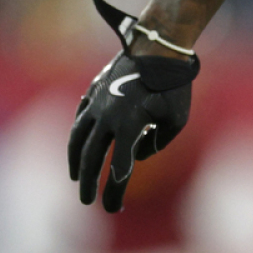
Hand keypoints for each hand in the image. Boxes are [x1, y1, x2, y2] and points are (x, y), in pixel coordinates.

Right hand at [68, 0, 198, 211]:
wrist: (160, 44)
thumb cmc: (174, 84)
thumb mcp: (176, 119)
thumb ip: (157, 143)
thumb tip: (138, 153)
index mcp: (129, 125)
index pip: (118, 168)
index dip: (115, 192)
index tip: (113, 209)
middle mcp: (107, 116)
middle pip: (91, 158)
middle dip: (89, 183)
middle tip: (89, 202)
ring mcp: (97, 101)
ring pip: (77, 137)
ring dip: (75, 161)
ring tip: (76, 177)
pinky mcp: (94, 90)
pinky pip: (80, 117)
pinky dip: (77, 134)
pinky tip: (78, 145)